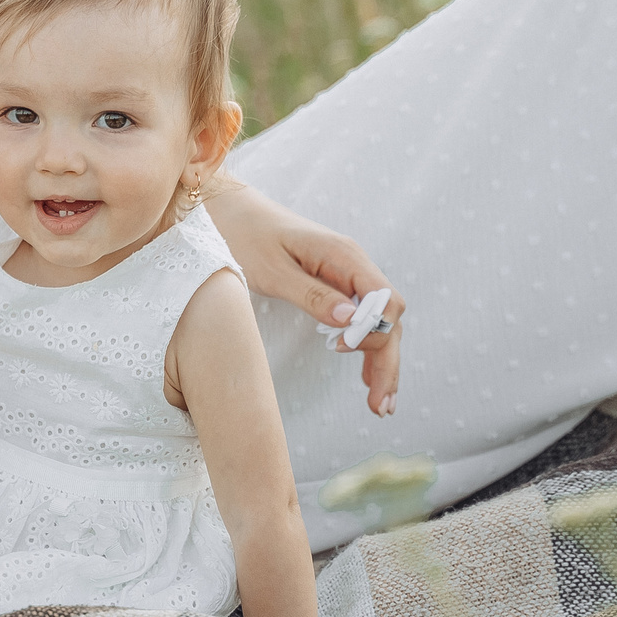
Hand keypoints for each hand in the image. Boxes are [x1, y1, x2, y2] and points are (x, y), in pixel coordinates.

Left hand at [205, 183, 403, 415]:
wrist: (228, 210)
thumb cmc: (244, 235)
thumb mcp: (272, 270)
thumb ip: (312, 295)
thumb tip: (351, 322)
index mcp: (343, 255)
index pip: (384, 301)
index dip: (374, 334)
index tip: (344, 354)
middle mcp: (353, 264)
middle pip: (388, 318)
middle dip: (387, 360)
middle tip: (380, 406)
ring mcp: (347, 274)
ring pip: (379, 322)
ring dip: (383, 360)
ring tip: (380, 404)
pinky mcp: (336, 283)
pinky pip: (362, 318)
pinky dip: (367, 348)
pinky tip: (366, 376)